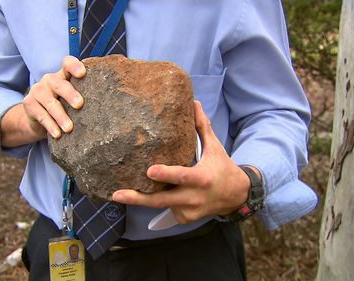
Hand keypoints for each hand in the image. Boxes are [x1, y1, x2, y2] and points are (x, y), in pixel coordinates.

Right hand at [0, 56, 85, 146]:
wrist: (36, 118)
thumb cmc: (62, 106)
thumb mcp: (71, 99)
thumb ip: (85, 95)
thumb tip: (113, 107)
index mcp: (63, 75)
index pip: (67, 63)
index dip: (74, 65)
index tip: (82, 73)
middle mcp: (49, 80)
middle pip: (59, 84)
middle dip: (70, 94)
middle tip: (80, 105)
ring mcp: (38, 91)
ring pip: (50, 103)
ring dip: (60, 116)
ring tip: (69, 128)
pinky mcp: (29, 104)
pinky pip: (41, 115)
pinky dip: (50, 126)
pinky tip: (57, 134)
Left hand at [112, 101, 252, 222]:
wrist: (236, 196)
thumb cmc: (222, 167)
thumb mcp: (215, 146)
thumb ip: (202, 126)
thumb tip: (194, 102)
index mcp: (202, 178)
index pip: (182, 176)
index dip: (166, 174)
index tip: (149, 171)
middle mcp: (194, 197)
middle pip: (162, 200)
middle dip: (138, 198)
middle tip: (117, 194)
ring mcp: (189, 211)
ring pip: (161, 205)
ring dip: (141, 200)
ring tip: (120, 194)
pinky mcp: (184, 218)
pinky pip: (166, 210)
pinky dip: (157, 202)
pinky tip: (147, 194)